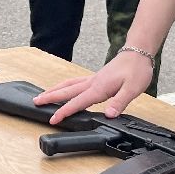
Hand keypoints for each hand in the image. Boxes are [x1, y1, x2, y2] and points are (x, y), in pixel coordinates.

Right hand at [33, 50, 153, 124]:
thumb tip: (109, 115)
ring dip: (55, 90)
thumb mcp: (132, 89)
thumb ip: (120, 102)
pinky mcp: (96, 77)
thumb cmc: (136, 70)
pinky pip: (75, 81)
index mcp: (99, 87)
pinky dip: (65, 85)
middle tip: (36, 102)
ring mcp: (93, 79)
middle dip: (50, 97)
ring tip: (43, 95)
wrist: (138, 54)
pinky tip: (63, 87)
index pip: (78, 102)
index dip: (65, 111)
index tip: (53, 119)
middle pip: (67, 90)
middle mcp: (92, 82)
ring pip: (69, 84)